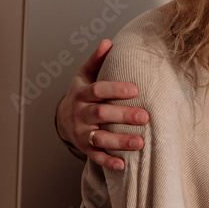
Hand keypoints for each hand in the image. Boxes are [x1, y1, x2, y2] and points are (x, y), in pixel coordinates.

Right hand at [56, 39, 149, 170]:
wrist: (63, 118)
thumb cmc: (80, 94)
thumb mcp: (84, 75)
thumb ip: (96, 61)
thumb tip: (109, 42)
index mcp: (82, 94)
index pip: (98, 91)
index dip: (115, 90)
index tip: (135, 89)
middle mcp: (81, 114)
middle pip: (101, 114)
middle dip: (123, 115)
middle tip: (145, 116)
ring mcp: (82, 132)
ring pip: (100, 138)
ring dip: (120, 141)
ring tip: (140, 142)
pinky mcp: (84, 148)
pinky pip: (96, 156)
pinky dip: (108, 162)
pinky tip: (123, 164)